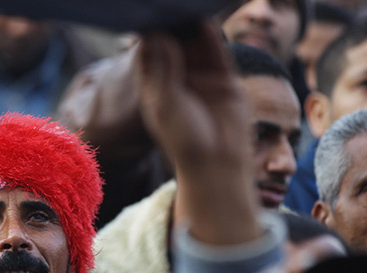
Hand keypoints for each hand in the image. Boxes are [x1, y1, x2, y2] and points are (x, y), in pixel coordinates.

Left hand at [139, 22, 259, 245]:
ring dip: (190, 24)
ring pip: (194, 44)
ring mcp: (199, 77)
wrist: (218, 161)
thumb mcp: (166, 103)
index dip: (147, 33)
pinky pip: (216, 50)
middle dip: (169, 24)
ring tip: (183, 5)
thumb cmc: (184, 139)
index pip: (148, 53)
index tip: (145, 13)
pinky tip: (203, 16)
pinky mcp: (223, 78)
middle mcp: (176, 79)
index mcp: (154, 87)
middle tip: (164, 4)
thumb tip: (157, 34)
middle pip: (171, 44)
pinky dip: (210, 33)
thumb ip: (163, 68)